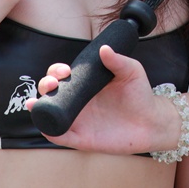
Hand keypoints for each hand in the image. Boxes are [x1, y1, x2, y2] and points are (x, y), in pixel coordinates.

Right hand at [27, 45, 172, 153]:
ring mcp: (78, 119)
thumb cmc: (140, 95)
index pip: (63, 75)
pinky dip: (48, 130)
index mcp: (85, 84)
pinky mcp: (81, 138)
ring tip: (37, 102)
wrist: (151, 122)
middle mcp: (78, 101)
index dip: (56, 70)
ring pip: (50, 113)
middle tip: (53, 83)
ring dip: (39, 107)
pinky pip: (59, 135)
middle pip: (51, 92)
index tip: (65, 70)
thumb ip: (118, 61)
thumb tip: (104, 49)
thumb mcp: (131, 72)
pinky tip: (44, 122)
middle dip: (45, 84)